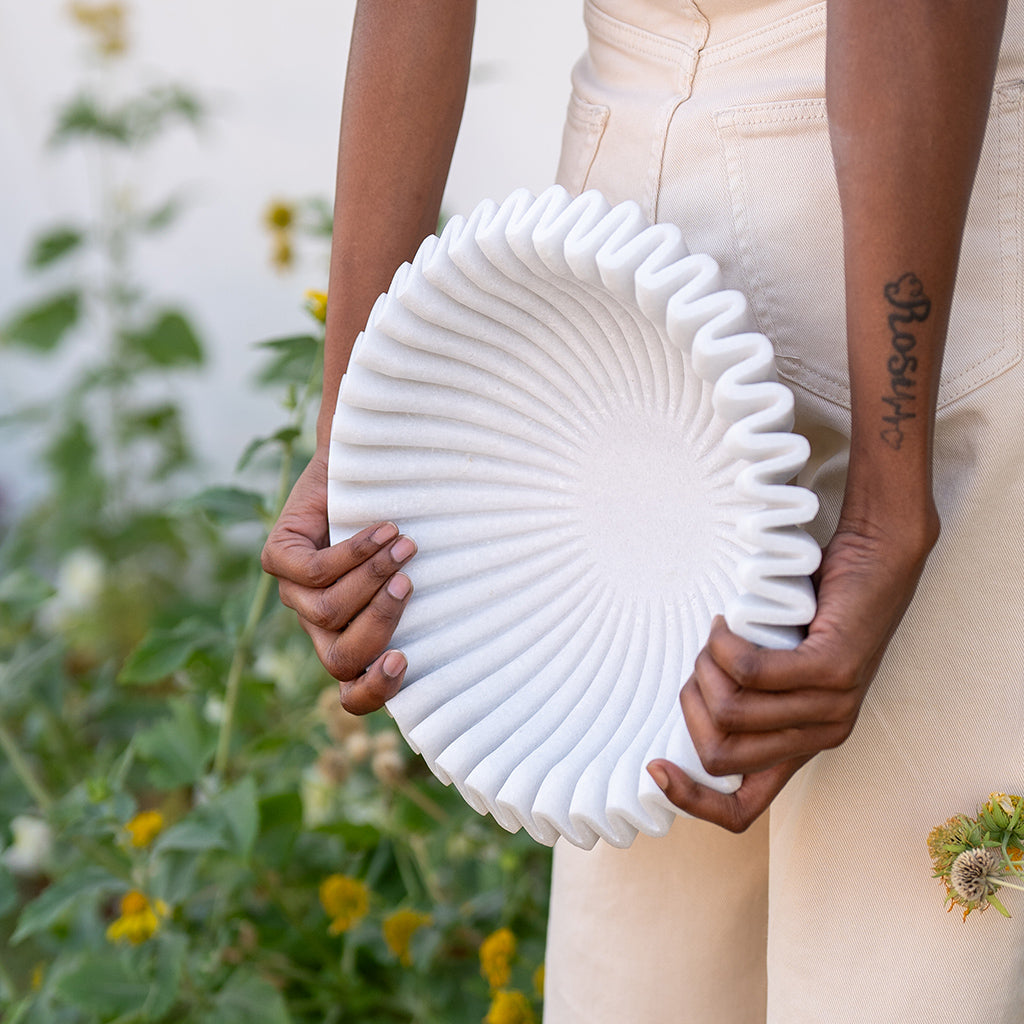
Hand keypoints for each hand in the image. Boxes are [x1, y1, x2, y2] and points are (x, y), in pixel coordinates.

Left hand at [261, 446, 415, 713]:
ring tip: (405, 545)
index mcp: (350, 638)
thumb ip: (424, 602)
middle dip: (380, 623)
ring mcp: (292, 594)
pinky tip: (383, 529)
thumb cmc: (404, 521)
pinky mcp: (277, 557)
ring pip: (327, 612)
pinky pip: (313, 572)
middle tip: (409, 584)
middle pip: (339, 659)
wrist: (366, 461)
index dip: (375, 690)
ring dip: (372, 578)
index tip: (405, 660)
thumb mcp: (418, 570)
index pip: (353, 693)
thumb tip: (480, 624)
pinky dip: (354, 552)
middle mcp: (318, 625)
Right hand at [647, 510, 938, 831]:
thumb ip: (746, 696)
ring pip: (731, 711)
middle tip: (704, 662)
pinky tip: (726, 624)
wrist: (878, 556)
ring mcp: (831, 705)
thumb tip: (690, 710)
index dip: (691, 800)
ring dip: (706, 668)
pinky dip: (723, 646)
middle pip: (719, 755)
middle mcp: (821, 736)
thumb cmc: (817, 608)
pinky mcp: (833, 668)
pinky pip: (751, 671)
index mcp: (802, 746)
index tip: (655, 767)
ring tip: (719, 636)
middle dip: (692, 705)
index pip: (742, 809)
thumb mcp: (777, 667)